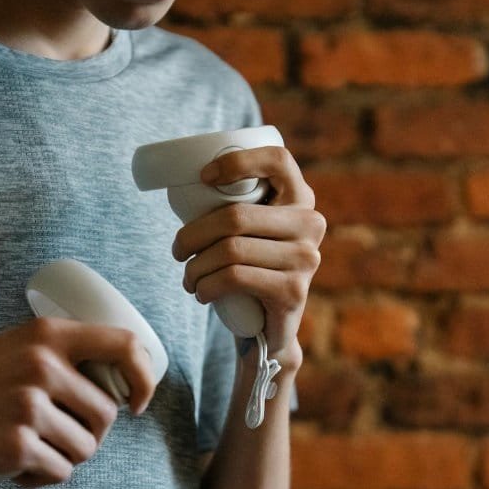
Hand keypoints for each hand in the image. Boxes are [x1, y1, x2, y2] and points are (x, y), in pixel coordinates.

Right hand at [0, 318, 155, 486]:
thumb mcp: (20, 344)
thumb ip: (65, 356)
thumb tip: (123, 386)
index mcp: (49, 335)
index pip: (124, 345)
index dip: (143, 377)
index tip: (135, 402)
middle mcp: (43, 366)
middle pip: (106, 415)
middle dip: (89, 432)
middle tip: (56, 432)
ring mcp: (29, 407)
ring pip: (85, 448)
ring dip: (64, 455)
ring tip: (31, 444)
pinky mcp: (16, 446)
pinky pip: (60, 472)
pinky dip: (43, 475)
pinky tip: (16, 462)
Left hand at [172, 146, 325, 352]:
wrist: (270, 328)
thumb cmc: (250, 269)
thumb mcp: (249, 232)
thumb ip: (236, 205)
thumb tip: (185, 182)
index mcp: (300, 198)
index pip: (277, 160)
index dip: (237, 161)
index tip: (203, 177)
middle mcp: (310, 224)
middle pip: (236, 216)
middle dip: (192, 235)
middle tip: (178, 251)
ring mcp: (306, 258)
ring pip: (230, 250)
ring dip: (195, 267)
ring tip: (189, 278)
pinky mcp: (293, 291)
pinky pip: (235, 277)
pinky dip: (207, 285)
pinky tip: (201, 292)